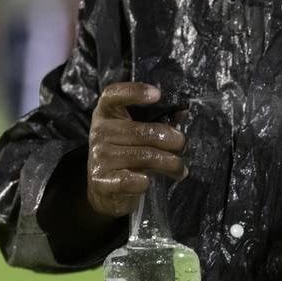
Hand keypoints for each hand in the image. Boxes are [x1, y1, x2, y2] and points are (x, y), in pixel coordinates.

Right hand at [87, 82, 186, 217]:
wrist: (106, 188)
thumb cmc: (127, 153)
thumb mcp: (139, 134)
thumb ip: (159, 121)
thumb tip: (182, 113)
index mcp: (107, 113)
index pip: (113, 95)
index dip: (134, 92)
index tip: (158, 94)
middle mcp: (99, 131)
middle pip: (140, 131)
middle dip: (170, 140)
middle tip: (183, 145)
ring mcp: (98, 156)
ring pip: (143, 156)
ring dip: (169, 163)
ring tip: (180, 169)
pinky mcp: (100, 180)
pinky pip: (128, 179)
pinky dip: (144, 181)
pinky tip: (149, 182)